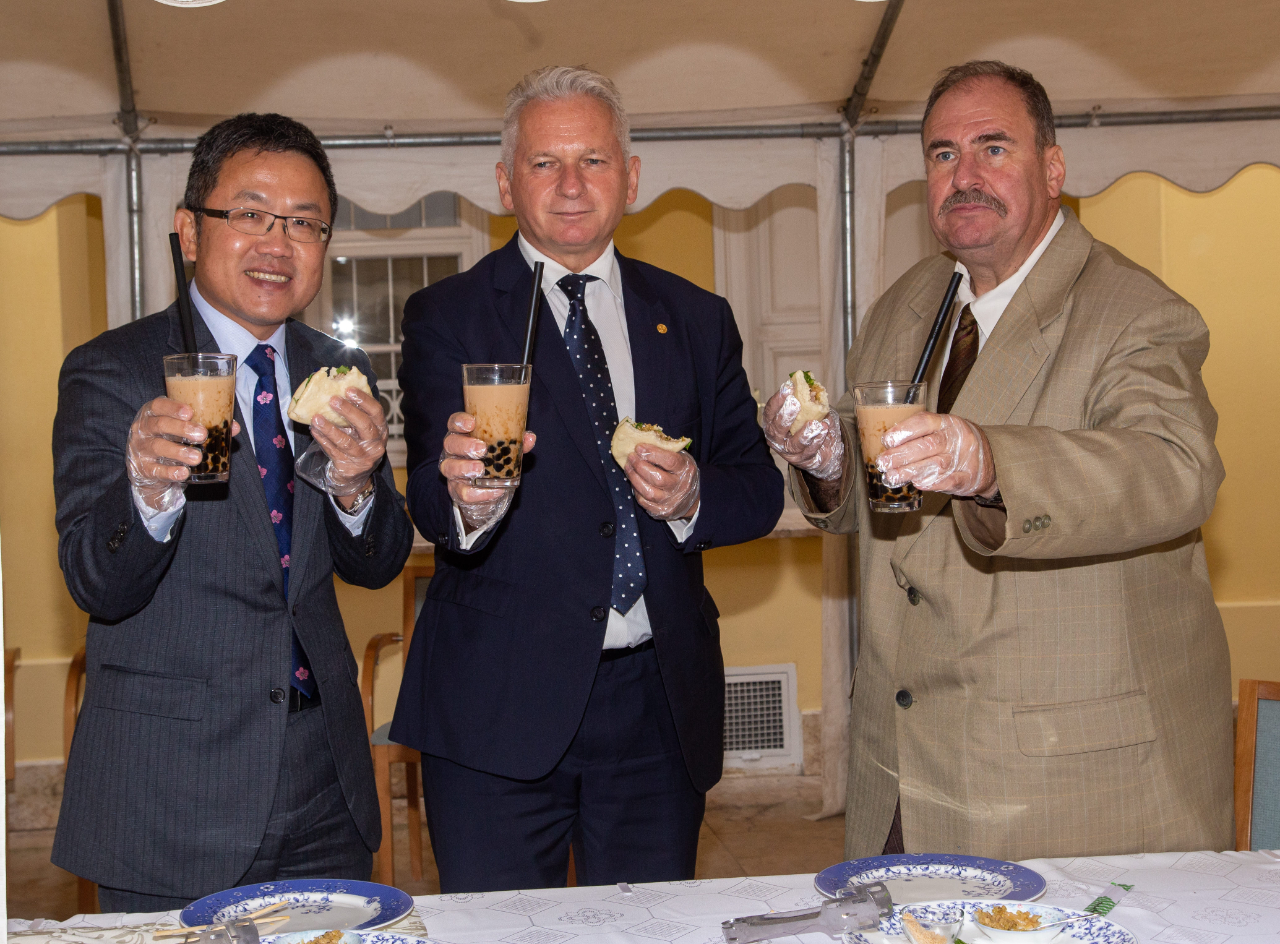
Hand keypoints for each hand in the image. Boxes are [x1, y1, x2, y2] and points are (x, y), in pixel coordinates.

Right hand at [126, 397, 240, 511]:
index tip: (190, 412)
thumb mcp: (183, 429)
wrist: (148, 468)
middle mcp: (143, 429)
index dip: (173, 407)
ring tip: (197, 457)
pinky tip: (183, 473)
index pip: (158, 406)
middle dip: (181, 429)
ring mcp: (141, 449)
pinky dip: (170, 472)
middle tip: (202, 435)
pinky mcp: (143, 469)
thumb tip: (234, 428)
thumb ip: (207, 425)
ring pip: (158, 447)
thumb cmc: (171, 439)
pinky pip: (156, 470)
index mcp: (153, 413)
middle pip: (160, 425)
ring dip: (179, 452)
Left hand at [310, 388, 388, 498]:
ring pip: (346, 442)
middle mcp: (376, 444)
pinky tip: (314, 431)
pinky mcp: (349, 468)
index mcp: (381, 430)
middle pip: (364, 425)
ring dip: (329, 428)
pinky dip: (323, 440)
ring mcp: (363, 458)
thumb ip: (355, 414)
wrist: (355, 477)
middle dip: (348, 411)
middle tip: (332, 400)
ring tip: (316, 418)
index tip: (348, 389)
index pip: (376, 412)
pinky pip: (334, 452)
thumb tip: (336, 390)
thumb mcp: (361, 430)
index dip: (363, 400)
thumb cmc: (357, 445)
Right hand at [440, 412, 535, 530]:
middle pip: (450, 443)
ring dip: (465, 468)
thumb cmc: (493, 460)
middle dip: (465, 445)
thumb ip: (515, 443)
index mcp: (463, 435)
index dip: (460, 421)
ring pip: (449, 468)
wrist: (486, 490)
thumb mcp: (504, 449)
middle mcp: (453, 452)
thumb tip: (529, 438)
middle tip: (482, 449)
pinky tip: (494, 491)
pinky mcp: (457, 490)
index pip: (454, 423)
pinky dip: (480, 493)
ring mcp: (453, 471)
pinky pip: (463, 492)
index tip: (471, 423)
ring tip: (480, 470)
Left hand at [626, 444, 698, 520]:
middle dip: (640, 466)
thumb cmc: (681, 473)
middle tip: (631, 457)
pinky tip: (633, 481)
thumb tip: (643, 442)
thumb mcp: (681, 458)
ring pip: (648, 492)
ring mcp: (672, 501)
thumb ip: (666, 451)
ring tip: (628, 467)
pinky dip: (636, 491)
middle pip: (657, 478)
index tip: (639, 447)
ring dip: (634, 478)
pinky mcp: (663, 512)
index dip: (652, 453)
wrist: (691, 499)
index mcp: (686, 470)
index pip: (669, 461)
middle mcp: (681, 487)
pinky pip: (644, 502)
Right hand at [761, 378, 844, 480]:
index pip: (770, 412)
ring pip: (793, 444)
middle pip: (776, 430)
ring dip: (804, 433)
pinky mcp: (803, 461)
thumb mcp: (807, 410)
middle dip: (785, 416)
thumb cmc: (809, 426)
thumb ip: (806, 399)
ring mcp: (789, 452)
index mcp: (774, 423)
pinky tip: (823, 429)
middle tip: (795, 404)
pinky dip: (817, 440)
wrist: (822, 451)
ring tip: (815, 424)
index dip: (777, 400)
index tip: (787, 388)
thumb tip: (811, 385)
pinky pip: (809, 451)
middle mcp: (777, 439)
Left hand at [876, 412, 996, 497]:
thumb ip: (918, 433)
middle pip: (928, 445)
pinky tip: (918, 484)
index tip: (886, 441)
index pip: (924, 422)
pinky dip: (933, 483)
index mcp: (946, 422)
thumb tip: (884, 444)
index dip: (904, 431)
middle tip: (883, 463)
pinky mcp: (967, 478)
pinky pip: (950, 481)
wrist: (990, 459)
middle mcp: (956, 439)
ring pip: (936, 464)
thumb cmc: (954, 442)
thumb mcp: (941, 429)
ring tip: (892, 477)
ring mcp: (963, 459)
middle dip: (902, 455)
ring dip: (911, 471)